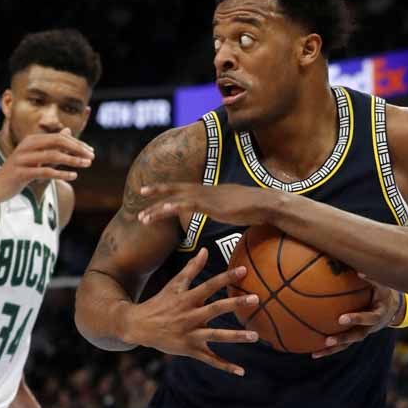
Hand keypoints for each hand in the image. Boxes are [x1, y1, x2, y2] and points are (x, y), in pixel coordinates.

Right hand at [0, 128, 94, 201]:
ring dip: (73, 160)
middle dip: (77, 149)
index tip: (91, 152)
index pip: (59, 137)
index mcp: (32, 140)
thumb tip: (68, 132)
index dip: (77, 144)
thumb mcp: (37, 157)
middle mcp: (27, 146)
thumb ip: (53, 146)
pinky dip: (61, 173)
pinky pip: (44, 171)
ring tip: (87, 164)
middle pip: (57, 142)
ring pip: (53, 155)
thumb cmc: (20, 172)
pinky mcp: (21, 173)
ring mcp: (23, 159)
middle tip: (92, 157)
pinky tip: (73, 176)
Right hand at [121, 248, 260, 374]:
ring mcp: (190, 335)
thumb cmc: (159, 303)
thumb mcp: (174, 285)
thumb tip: (205, 249)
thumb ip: (191, 268)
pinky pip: (210, 359)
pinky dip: (225, 366)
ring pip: (216, 335)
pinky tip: (241, 371)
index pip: (209, 285)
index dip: (226, 277)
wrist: (138, 326)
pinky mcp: (190, 350)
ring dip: (236, 336)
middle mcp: (190, 316)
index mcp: (187, 299)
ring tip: (255, 336)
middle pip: (215, 309)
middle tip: (256, 299)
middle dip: (235, 304)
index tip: (244, 270)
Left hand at [138, 183, 280, 226]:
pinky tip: (158, 213)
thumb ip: (226, 207)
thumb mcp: (236, 207)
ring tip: (142, 218)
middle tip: (140, 192)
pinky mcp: (210, 205)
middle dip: (157, 191)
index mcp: (211, 191)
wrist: (267, 205)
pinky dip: (170, 209)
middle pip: (176, 188)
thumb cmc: (256, 208)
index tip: (158, 192)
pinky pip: (185, 206)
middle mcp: (206, 190)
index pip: (187, 188)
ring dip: (157, 209)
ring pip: (176, 200)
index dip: (171, 189)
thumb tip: (225, 210)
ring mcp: (207, 196)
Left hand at [312, 281, 404, 358]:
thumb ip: (372, 279)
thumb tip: (358, 272)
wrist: (391, 309)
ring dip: (334, 348)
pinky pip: (342, 345)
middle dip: (343, 338)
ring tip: (318, 352)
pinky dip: (329, 350)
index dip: (357, 319)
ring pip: (348, 344)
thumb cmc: (383, 293)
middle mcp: (371, 327)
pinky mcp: (355, 337)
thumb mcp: (382, 285)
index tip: (341, 319)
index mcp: (378, 314)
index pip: (369, 318)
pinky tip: (314, 353)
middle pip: (357, 336)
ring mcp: (362, 333)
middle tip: (328, 340)